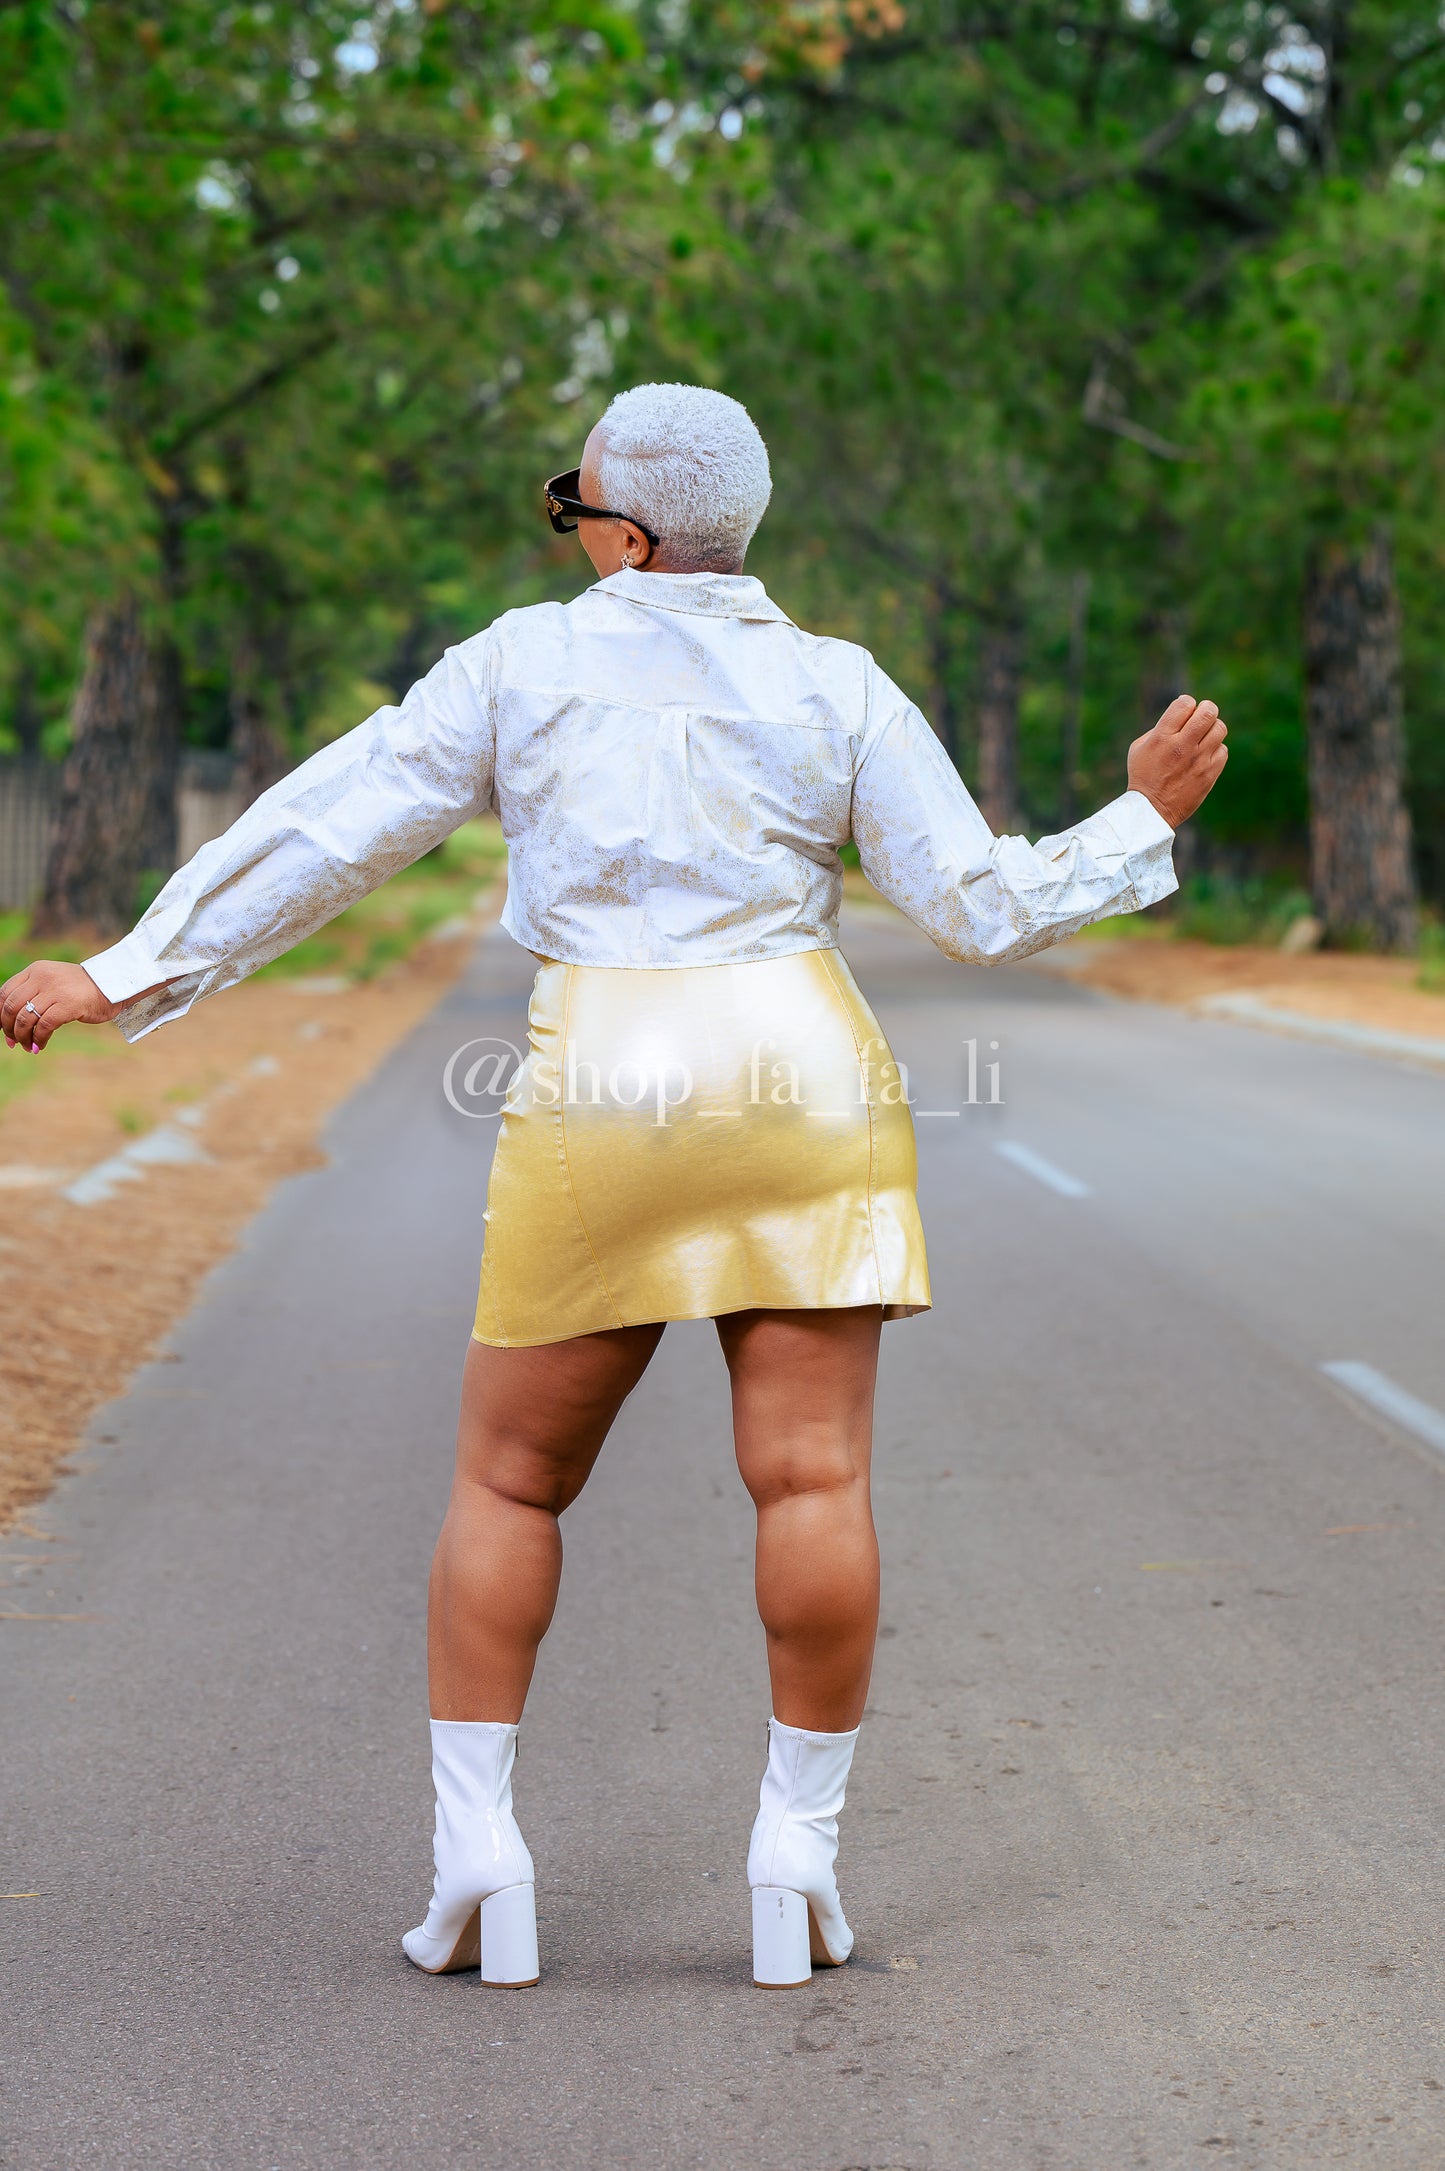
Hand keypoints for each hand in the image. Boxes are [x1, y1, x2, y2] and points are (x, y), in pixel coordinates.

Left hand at [1, 961, 118, 1052]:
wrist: (111, 985)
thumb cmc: (81, 989)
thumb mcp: (53, 983)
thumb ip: (33, 993)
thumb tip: (10, 1021)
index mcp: (35, 970)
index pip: (5, 992)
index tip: (2, 1029)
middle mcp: (42, 977)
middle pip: (11, 1007)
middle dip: (9, 1028)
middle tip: (13, 1041)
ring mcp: (55, 990)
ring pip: (25, 1018)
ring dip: (23, 1037)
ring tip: (28, 1046)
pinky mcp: (68, 1005)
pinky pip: (44, 1026)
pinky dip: (39, 1039)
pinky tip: (40, 1045)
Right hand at [1126, 694, 1227, 829]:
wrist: (1151, 810)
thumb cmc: (1143, 775)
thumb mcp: (1140, 747)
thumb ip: (1160, 727)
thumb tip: (1182, 715)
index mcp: (1162, 736)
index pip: (1185, 703)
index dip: (1186, 704)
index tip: (1183, 714)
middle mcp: (1182, 745)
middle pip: (1209, 711)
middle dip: (1206, 710)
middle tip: (1200, 719)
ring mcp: (1198, 760)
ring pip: (1220, 728)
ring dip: (1212, 729)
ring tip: (1203, 738)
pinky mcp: (1209, 774)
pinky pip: (1223, 750)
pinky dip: (1215, 750)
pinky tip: (1204, 756)